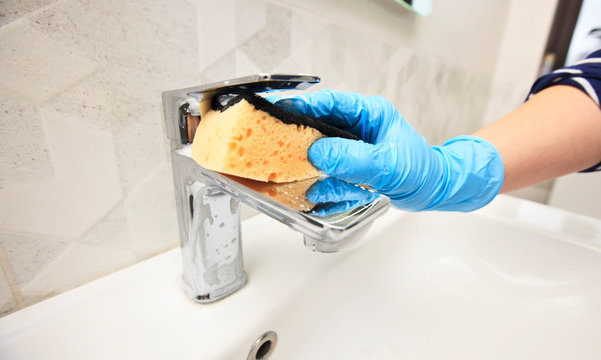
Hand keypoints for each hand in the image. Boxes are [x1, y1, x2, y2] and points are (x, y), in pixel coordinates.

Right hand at [274, 90, 503, 210]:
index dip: (302, 106)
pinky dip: (325, 187)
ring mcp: (352, 149)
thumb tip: (317, 153)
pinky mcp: (349, 167)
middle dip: (301, 142)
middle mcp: (357, 128)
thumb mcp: (387, 164)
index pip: (329, 103)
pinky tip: (325, 197)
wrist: (434, 191)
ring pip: (320, 155)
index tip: (278, 112)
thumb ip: (352, 159)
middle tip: (281, 153)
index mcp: (369, 114)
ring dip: (315, 172)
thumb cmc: (421, 170)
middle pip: (318, 127)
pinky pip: (328, 175)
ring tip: (313, 185)